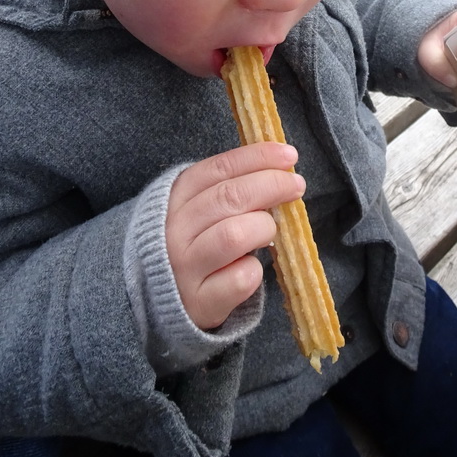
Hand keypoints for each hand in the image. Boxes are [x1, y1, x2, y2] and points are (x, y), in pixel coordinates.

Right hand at [166, 143, 304, 330]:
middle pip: (230, 197)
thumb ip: (229, 188)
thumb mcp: (198, 209)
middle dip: (271, 185)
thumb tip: (279, 169)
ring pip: (234, 235)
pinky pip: (240, 278)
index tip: (288, 155)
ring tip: (270, 230)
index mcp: (175, 198)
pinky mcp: (199, 301)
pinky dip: (256, 269)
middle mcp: (174, 230)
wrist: (160, 299)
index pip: (219, 168)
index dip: (258, 157)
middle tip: (296, 185)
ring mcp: (184, 268)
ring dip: (263, 227)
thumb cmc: (193, 243)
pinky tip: (253, 266)